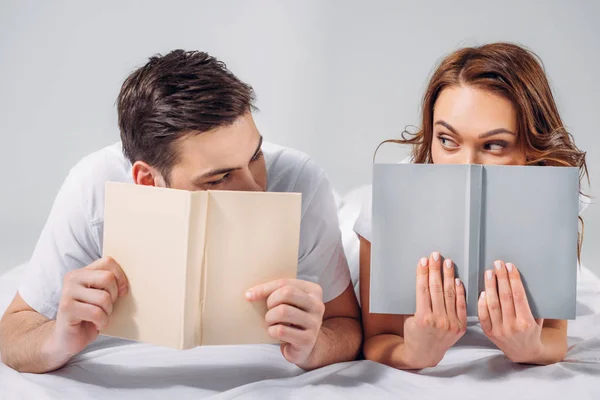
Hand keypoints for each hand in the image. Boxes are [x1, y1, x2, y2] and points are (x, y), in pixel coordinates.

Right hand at [50, 257, 127, 364]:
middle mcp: (73, 278)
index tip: (122, 292)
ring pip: (104, 297)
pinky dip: (102, 322)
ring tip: (100, 316)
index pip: (108, 261)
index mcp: (82, 272)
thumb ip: (110, 284)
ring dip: (107, 312)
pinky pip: (96, 312)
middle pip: (107, 278)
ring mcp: (67, 292)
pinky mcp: (66, 308)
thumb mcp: (102, 296)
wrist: (67, 340)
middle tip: (107, 307)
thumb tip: (132, 279)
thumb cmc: (90, 316)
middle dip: (114, 296)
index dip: (120, 277)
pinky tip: (97, 325)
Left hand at [245, 279, 324, 366]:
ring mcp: (314, 323)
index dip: (264, 288)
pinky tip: (275, 333)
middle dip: (270, 302)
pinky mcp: (307, 340)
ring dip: (270, 318)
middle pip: (286, 293)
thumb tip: (249, 294)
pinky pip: (281, 330)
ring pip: (283, 311)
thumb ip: (276, 293)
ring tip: (271, 322)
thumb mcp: (288, 302)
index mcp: (313, 290)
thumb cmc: (291, 320)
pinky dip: (272, 331)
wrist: (304, 346)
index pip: (285, 283)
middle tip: (268, 311)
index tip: (249, 295)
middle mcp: (317, 305)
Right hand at [403, 252, 466, 368]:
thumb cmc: (414, 334)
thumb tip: (424, 279)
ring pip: (450, 294)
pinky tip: (457, 279)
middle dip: (436, 270)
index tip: (423, 261)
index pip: (423, 289)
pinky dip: (460, 291)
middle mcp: (438, 321)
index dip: (423, 273)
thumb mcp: (411, 318)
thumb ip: (419, 302)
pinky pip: (461, 304)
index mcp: (422, 318)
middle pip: (437, 289)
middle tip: (436, 256)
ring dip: (448, 276)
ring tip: (447, 263)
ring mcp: (451, 324)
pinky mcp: (460, 326)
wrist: (425, 354)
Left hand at [478, 261, 543, 362]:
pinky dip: (482, 302)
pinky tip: (483, 291)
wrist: (524, 353)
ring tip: (489, 273)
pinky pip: (483, 315)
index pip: (519, 296)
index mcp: (526, 322)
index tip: (510, 267)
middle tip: (497, 264)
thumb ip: (532, 303)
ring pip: (492, 304)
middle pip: (505, 297)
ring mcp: (499, 330)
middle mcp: (512, 326)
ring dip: (490, 286)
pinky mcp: (489, 333)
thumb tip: (521, 280)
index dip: (514, 280)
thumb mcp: (537, 319)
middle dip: (501, 278)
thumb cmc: (532, 331)